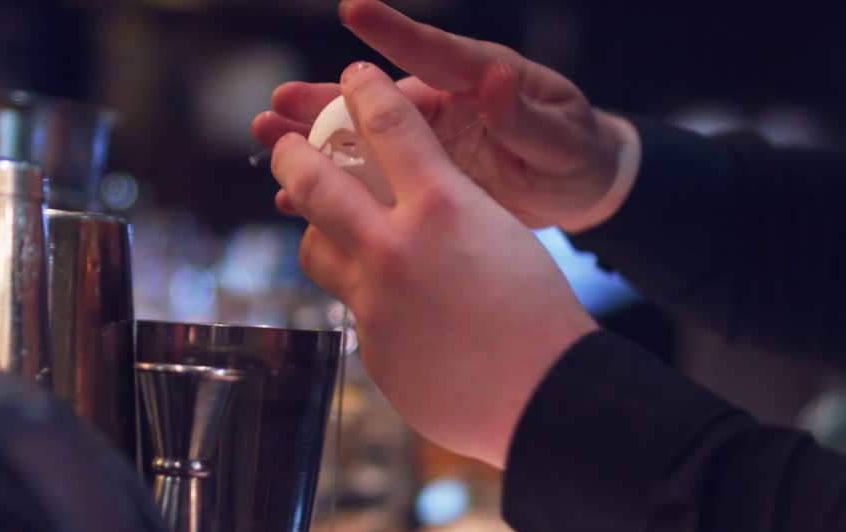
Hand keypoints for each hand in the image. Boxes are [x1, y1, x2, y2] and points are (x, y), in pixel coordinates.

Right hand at [253, 0, 640, 231]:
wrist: (579, 187)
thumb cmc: (576, 152)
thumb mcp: (563, 137)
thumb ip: (526, 116)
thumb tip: (498, 78)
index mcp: (481, 79)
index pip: (435, 52)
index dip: (394, 32)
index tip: (354, 11)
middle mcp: (444, 104)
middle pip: (376, 99)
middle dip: (325, 99)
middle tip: (278, 99)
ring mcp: (428, 143)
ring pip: (361, 139)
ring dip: (314, 140)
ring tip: (267, 135)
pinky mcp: (422, 179)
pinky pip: (372, 181)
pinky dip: (337, 189)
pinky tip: (295, 198)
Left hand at [270, 61, 597, 466]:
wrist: (547, 397)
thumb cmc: (540, 314)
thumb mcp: (500, 231)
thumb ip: (447, 206)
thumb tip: (410, 194)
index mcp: (441, 206)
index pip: (387, 125)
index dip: (364, 91)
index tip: (353, 79)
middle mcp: (395, 249)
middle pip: (313, 184)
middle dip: (292, 154)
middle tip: (285, 146)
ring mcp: (374, 303)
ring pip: (314, 251)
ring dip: (318, 232)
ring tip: (329, 230)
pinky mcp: (369, 348)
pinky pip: (352, 310)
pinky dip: (369, 300)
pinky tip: (403, 311)